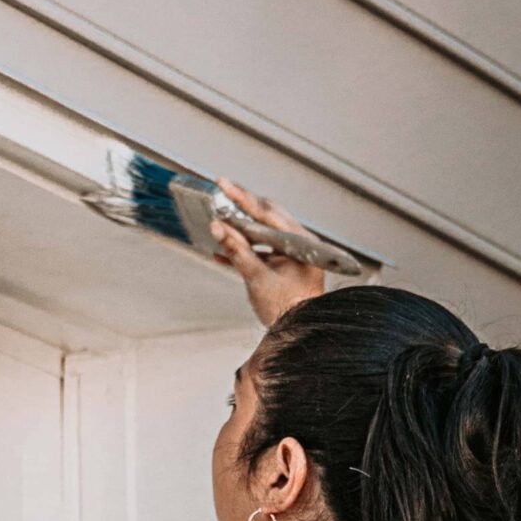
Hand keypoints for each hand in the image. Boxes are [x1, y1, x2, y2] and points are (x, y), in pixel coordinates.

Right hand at [211, 178, 325, 327]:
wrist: (300, 336)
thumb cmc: (289, 311)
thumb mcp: (257, 278)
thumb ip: (237, 251)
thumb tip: (219, 229)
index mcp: (301, 242)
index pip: (267, 213)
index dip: (242, 198)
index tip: (224, 185)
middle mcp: (300, 244)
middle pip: (266, 217)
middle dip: (242, 208)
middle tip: (221, 196)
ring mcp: (293, 255)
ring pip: (262, 232)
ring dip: (241, 229)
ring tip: (220, 221)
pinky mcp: (284, 266)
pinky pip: (261, 250)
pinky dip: (244, 249)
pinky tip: (223, 251)